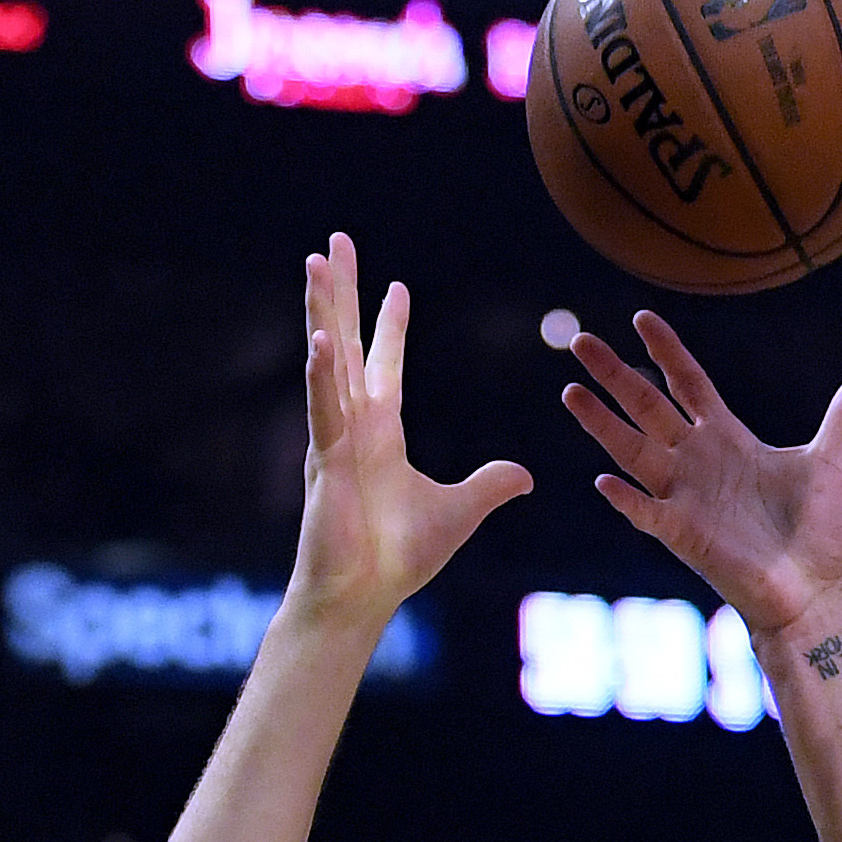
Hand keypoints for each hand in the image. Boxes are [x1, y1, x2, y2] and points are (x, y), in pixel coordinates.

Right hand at [286, 234, 529, 622]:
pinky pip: (323, 408)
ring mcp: (335, 439)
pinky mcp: (325, 461)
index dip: (389, 326)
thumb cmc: (397, 560)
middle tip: (333, 243)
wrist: (362, 598)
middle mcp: (354, 427)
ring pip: (328, 360)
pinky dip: (322, 374)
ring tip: (316, 263)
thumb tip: (525, 475)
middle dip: (342, 293)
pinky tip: (320, 338)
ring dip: (323, 310)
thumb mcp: (459, 512)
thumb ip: (489, 487)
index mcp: (380, 435)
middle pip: (347, 343)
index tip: (397, 286)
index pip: (384, 366)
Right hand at [563, 311, 841, 638]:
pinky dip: (625, 498)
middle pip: (646, 407)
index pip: (688, 384)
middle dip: (613, 374)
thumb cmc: (822, 533)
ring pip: (632, 451)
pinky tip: (603, 479)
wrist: (814, 592)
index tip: (640, 318)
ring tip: (571, 390)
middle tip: (579, 341)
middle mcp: (698, 463)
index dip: (666, 352)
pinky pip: (646, 512)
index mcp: (729, 440)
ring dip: (601, 423)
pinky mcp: (683, 536)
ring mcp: (684, 498)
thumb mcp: (836, 464)